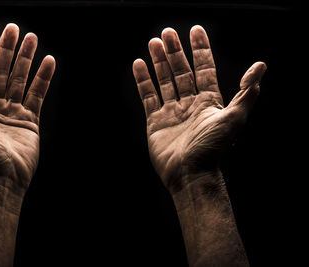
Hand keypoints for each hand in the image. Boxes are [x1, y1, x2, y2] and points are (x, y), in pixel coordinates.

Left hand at [0, 23, 54, 195]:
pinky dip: (43, 78)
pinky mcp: (30, 120)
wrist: (1, 178)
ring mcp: (12, 111)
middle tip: (14, 28)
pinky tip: (48, 62)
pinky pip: (37, 94)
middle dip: (7, 49)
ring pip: (20, 79)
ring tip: (32, 38)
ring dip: (26, 59)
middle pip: (1, 70)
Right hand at [133, 25, 265, 193]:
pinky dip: (144, 81)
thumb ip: (245, 92)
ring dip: (159, 61)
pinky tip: (139, 64)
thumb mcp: (234, 118)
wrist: (190, 174)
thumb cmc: (213, 148)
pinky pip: (149, 96)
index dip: (200, 50)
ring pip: (164, 80)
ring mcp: (172, 112)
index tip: (195, 30)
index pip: (204, 68)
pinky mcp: (156, 121)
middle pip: (181, 71)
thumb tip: (261, 66)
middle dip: (175, 52)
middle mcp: (190, 104)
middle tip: (167, 32)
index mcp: (209, 101)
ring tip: (154, 42)